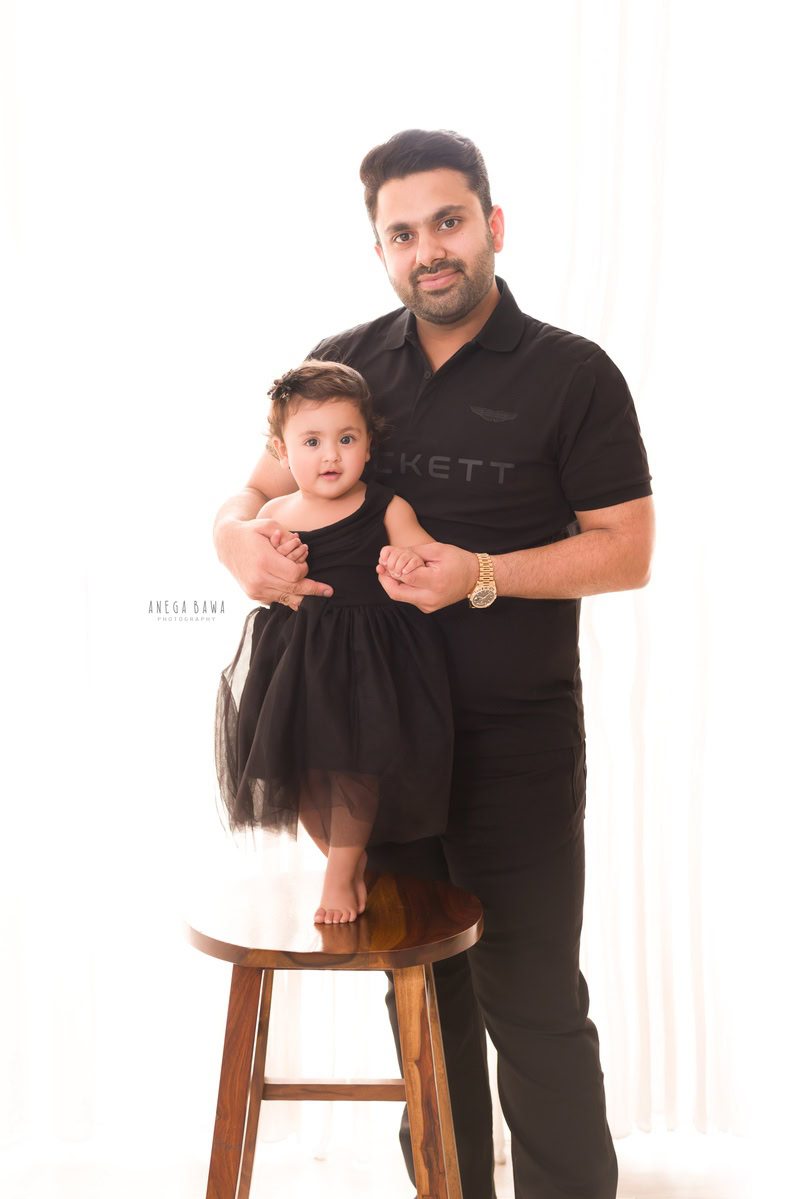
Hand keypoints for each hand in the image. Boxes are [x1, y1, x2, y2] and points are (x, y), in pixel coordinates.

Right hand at [216, 517, 332, 610]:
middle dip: (313, 590)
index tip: (304, 563)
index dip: (304, 571)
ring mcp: (255, 590)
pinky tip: (300, 596)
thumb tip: (303, 548)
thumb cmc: (251, 531)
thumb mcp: (269, 525)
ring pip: (286, 599)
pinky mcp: (254, 595)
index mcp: (264, 562)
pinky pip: (277, 599)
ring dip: (302, 597)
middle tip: (329, 592)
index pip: (294, 575)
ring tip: (319, 597)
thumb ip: (288, 536)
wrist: (227, 542)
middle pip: (293, 590)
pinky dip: (288, 597)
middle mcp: (259, 580)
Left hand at [376, 541, 478, 612]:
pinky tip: (404, 576)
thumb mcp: (436, 549)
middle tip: (380, 567)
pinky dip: (403, 586)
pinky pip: (408, 598)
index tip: (385, 559)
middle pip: (396, 592)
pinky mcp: (427, 608)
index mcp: (435, 582)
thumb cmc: (458, 560)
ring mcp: (429, 606)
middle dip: (385, 579)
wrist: (476, 578)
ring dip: (393, 583)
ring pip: (400, 596)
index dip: (391, 567)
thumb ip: (411, 552)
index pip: (404, 576)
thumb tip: (389, 554)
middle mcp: (430, 599)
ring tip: (390, 568)